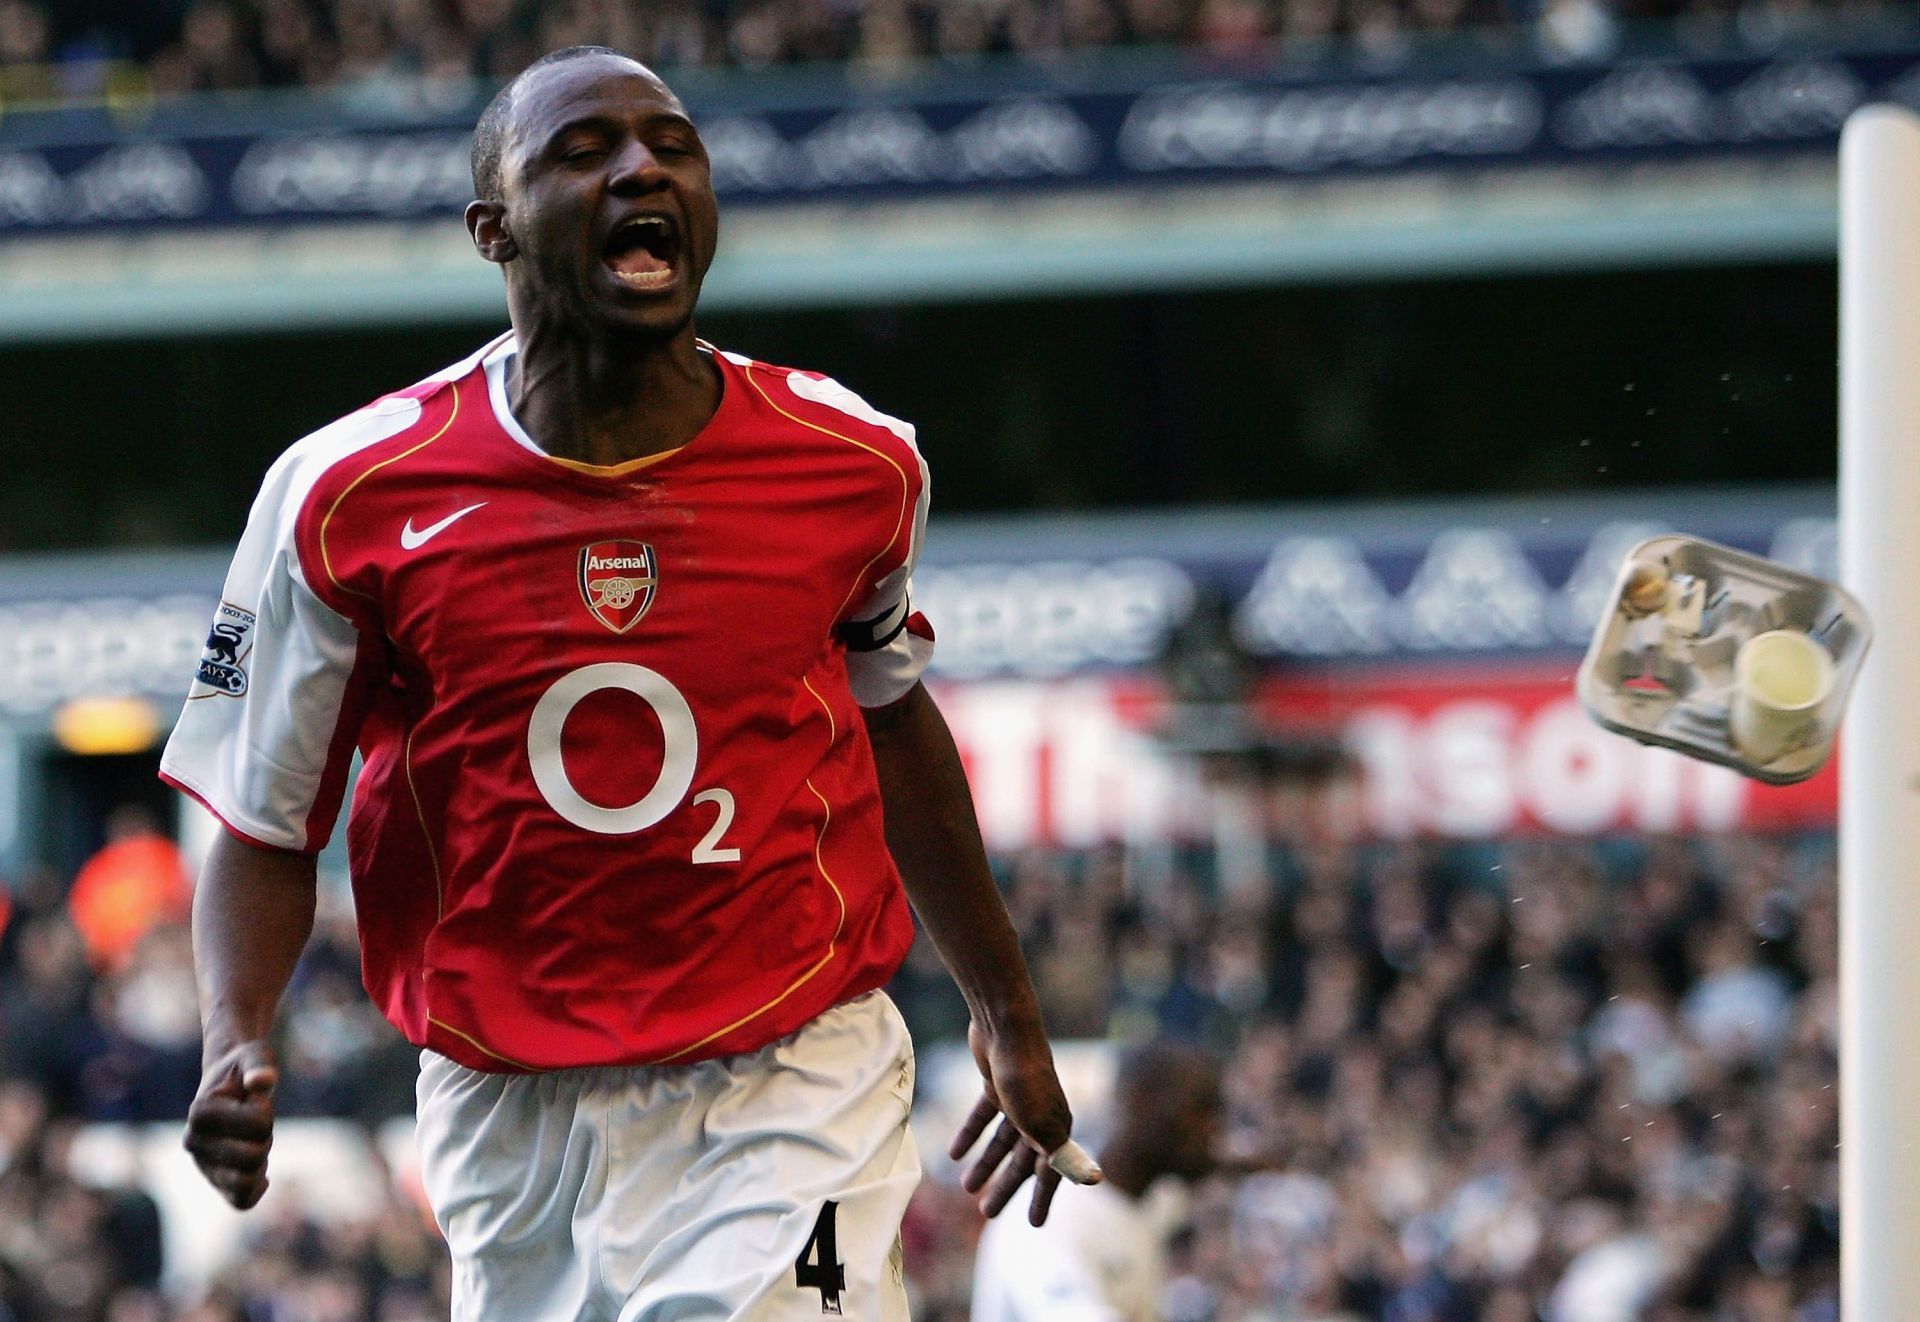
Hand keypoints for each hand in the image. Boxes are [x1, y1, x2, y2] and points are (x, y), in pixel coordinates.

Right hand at [184, 1040, 278, 1208]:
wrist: (231, 1080)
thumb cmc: (244, 1066)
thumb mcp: (255, 1055)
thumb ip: (260, 1064)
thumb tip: (262, 1080)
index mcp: (199, 1113)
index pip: (257, 1124)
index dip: (265, 1111)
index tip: (253, 1098)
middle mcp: (193, 1142)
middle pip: (252, 1157)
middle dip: (266, 1137)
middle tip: (256, 1121)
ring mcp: (202, 1164)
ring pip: (245, 1183)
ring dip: (261, 1160)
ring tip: (253, 1139)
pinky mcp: (215, 1179)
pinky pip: (240, 1201)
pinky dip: (256, 1189)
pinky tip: (262, 1173)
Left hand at [948, 1021, 1099, 1225]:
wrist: (1004, 1028)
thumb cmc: (1025, 1079)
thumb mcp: (1041, 1124)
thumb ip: (1062, 1155)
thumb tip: (1096, 1180)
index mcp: (1056, 1127)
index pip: (1050, 1172)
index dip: (1042, 1199)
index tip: (1034, 1225)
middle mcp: (1041, 1114)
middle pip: (1022, 1159)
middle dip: (1006, 1186)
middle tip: (986, 1212)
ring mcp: (1018, 1099)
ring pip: (1001, 1139)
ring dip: (986, 1163)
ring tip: (966, 1187)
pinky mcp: (997, 1083)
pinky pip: (984, 1116)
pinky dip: (970, 1134)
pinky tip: (953, 1153)